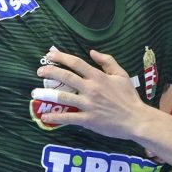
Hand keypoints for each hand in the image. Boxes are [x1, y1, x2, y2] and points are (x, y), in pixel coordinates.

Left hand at [33, 48, 153, 138]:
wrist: (136, 119)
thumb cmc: (130, 97)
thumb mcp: (122, 75)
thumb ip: (108, 62)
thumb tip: (92, 52)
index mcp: (98, 77)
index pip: (76, 63)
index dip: (61, 57)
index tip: (50, 55)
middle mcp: (91, 89)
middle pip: (66, 77)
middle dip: (50, 72)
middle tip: (39, 71)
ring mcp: (88, 105)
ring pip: (63, 97)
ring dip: (47, 94)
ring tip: (35, 93)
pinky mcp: (88, 120)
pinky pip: (69, 118)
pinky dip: (55, 118)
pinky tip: (45, 117)